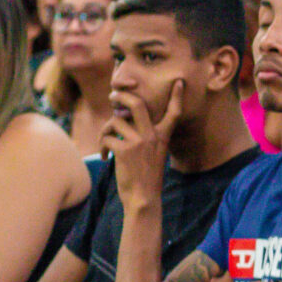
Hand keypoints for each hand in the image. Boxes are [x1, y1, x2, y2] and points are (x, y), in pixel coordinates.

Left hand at [102, 78, 183, 206]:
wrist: (144, 199)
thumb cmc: (146, 177)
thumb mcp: (154, 154)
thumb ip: (144, 136)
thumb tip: (122, 119)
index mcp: (162, 136)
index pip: (174, 113)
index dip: (177, 97)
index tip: (179, 82)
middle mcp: (152, 136)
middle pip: (136, 104)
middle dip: (121, 97)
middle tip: (114, 96)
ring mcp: (139, 142)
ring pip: (115, 122)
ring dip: (105, 131)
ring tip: (105, 143)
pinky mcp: (124, 150)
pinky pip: (107, 138)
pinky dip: (102, 146)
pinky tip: (105, 157)